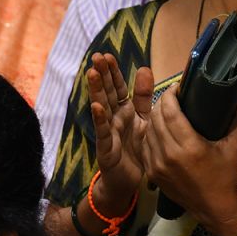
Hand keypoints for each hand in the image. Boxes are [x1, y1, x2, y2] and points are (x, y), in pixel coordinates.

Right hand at [86, 53, 151, 213]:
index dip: (112, 72)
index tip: (107, 56)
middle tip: (96, 57)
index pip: (118, 87)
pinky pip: (103, 131)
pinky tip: (96, 106)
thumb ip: (143, 95)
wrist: (129, 179)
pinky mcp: (106, 147)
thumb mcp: (144, 118)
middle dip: (102, 75)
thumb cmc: (135, 149)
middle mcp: (113, 118)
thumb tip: (144, 68)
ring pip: (102, 108)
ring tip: (91, 74)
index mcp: (124, 110)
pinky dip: (99, 119)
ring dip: (96, 91)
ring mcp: (107, 132)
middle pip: (107, 93)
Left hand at [142, 83, 236, 235]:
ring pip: (147, 132)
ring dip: (153, 118)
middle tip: (172, 96)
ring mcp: (156, 166)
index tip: (178, 87)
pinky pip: (145, 147)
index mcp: (189, 147)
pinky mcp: (151, 173)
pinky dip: (149, 134)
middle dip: (161, 103)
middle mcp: (168, 155)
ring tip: (165, 110)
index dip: (170, 95)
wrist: (214, 207)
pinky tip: (158, 128)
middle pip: (155, 119)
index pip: (169, 112)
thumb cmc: (227, 175)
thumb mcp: (236, 144)